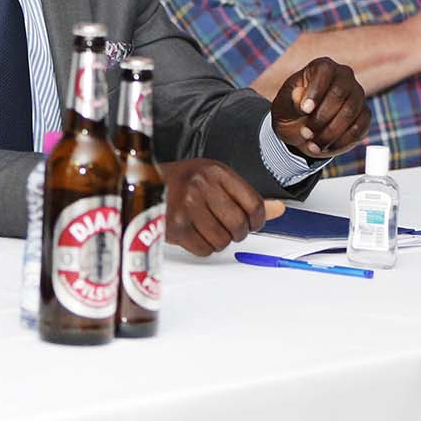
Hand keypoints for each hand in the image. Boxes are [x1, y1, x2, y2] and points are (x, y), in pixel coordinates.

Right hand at [159, 159, 287, 255]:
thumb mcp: (214, 180)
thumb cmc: (180, 183)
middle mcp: (201, 186)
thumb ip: (246, 197)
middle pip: (239, 225)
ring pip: (222, 240)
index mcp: (215, 171)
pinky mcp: (176, 226)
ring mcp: (187, 206)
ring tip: (206, 229)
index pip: (253, 204)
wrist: (141, 186)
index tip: (250, 223)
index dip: (256, 221)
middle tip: (225, 227)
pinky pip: (204, 249)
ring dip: (217, 240)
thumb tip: (279, 210)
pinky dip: (202, 247)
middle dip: (236, 232)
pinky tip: (194, 234)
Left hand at [271, 56, 368, 158]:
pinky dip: (341, 142)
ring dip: (329, 132)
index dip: (315, 92)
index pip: (324, 72)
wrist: (300, 129)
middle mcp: (344, 76)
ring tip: (311, 143)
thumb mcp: (282, 106)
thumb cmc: (291, 111)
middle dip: (321, 117)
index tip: (305, 110)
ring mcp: (357, 95)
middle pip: (339, 94)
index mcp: (322, 67)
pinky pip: (359, 128)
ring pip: (351, 113)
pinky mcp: (365, 115)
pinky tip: (324, 148)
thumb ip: (289, 100)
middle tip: (305, 132)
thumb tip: (299, 96)